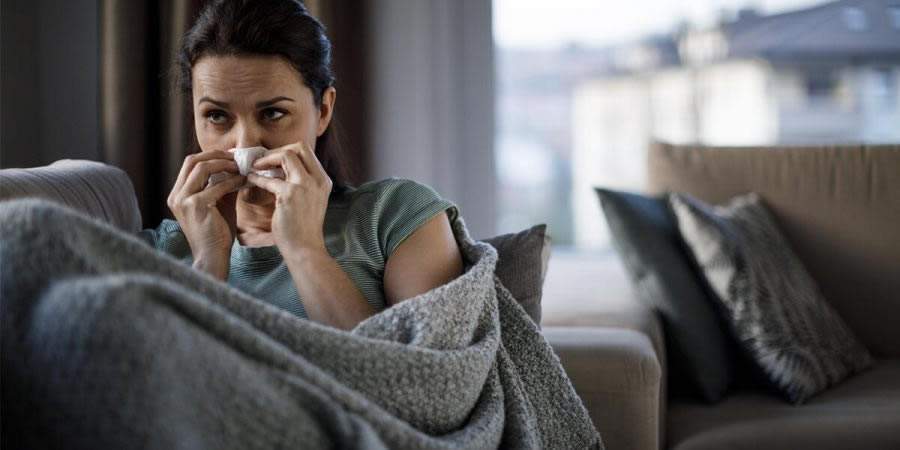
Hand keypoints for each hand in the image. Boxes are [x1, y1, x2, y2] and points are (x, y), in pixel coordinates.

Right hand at [167, 150, 245, 273]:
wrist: (213, 257)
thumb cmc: (217, 233)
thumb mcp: (219, 204)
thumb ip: (223, 185)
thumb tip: (237, 167)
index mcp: (177, 194)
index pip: (190, 164)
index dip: (211, 156)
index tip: (231, 156)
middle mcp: (176, 195)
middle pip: (193, 160)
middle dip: (216, 155)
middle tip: (236, 157)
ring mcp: (183, 200)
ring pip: (202, 168)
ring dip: (224, 164)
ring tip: (241, 167)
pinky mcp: (195, 206)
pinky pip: (216, 185)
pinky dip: (231, 181)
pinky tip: (243, 181)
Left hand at [245, 141, 332, 257]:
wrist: (305, 248)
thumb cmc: (304, 228)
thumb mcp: (311, 200)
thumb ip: (302, 183)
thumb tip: (281, 169)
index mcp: (323, 180)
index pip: (307, 151)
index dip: (287, 151)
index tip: (273, 159)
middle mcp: (317, 180)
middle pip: (299, 147)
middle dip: (277, 150)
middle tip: (263, 160)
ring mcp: (305, 186)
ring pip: (286, 155)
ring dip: (266, 159)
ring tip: (255, 166)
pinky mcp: (290, 195)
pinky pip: (269, 178)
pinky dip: (257, 177)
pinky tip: (250, 180)